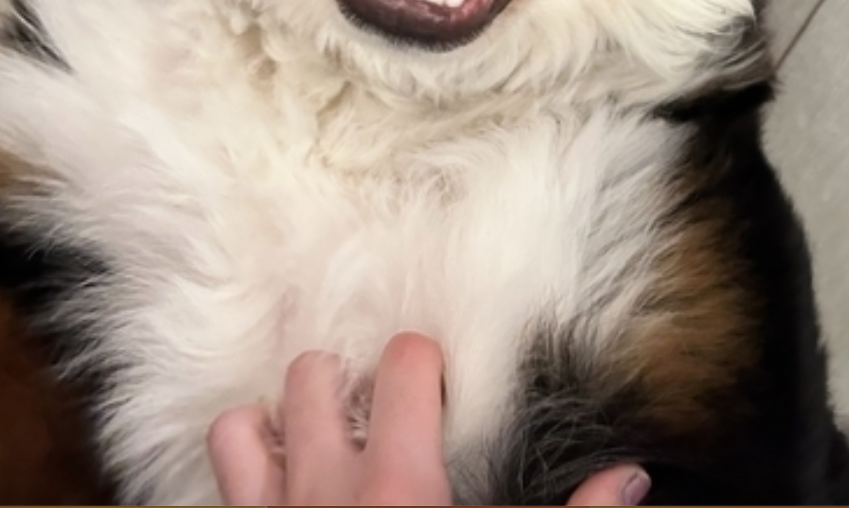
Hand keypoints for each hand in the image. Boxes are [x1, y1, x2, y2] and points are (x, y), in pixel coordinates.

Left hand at [208, 334, 649, 505]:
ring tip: (313, 444)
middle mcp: (325, 487)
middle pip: (314, 374)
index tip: (439, 393)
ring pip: (243, 423)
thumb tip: (628, 478)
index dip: (425, 365)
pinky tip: (273, 486)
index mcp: (401, 485)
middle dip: (343, 384)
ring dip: (275, 427)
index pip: (405, 361)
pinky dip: (241, 468)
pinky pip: (219, 472)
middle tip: (375, 416)